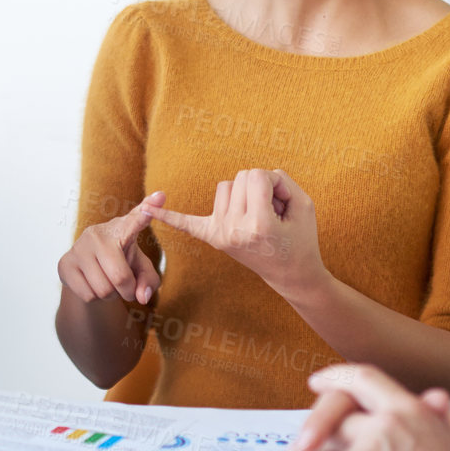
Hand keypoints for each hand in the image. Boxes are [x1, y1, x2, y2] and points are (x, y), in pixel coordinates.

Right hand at [58, 193, 164, 305]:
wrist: (88, 273)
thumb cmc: (120, 265)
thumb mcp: (140, 270)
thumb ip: (149, 281)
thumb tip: (142, 296)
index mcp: (123, 228)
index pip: (136, 219)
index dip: (147, 209)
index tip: (160, 196)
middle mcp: (99, 233)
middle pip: (120, 277)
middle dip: (127, 292)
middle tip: (125, 289)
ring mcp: (79, 246)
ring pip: (103, 290)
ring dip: (110, 295)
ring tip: (107, 282)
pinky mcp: (65, 263)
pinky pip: (88, 295)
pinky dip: (94, 298)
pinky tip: (92, 284)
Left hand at [148, 168, 328, 300]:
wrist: (291, 274)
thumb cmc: (301, 238)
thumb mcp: (304, 205)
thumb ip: (282, 179)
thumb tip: (257, 175)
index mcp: (258, 224)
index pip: (257, 175)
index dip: (275, 183)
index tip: (284, 202)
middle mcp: (234, 230)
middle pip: (239, 178)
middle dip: (260, 187)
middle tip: (274, 212)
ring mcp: (220, 235)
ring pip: (224, 187)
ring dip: (242, 193)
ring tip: (258, 216)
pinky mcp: (213, 238)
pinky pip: (187, 223)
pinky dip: (168, 216)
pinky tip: (145, 209)